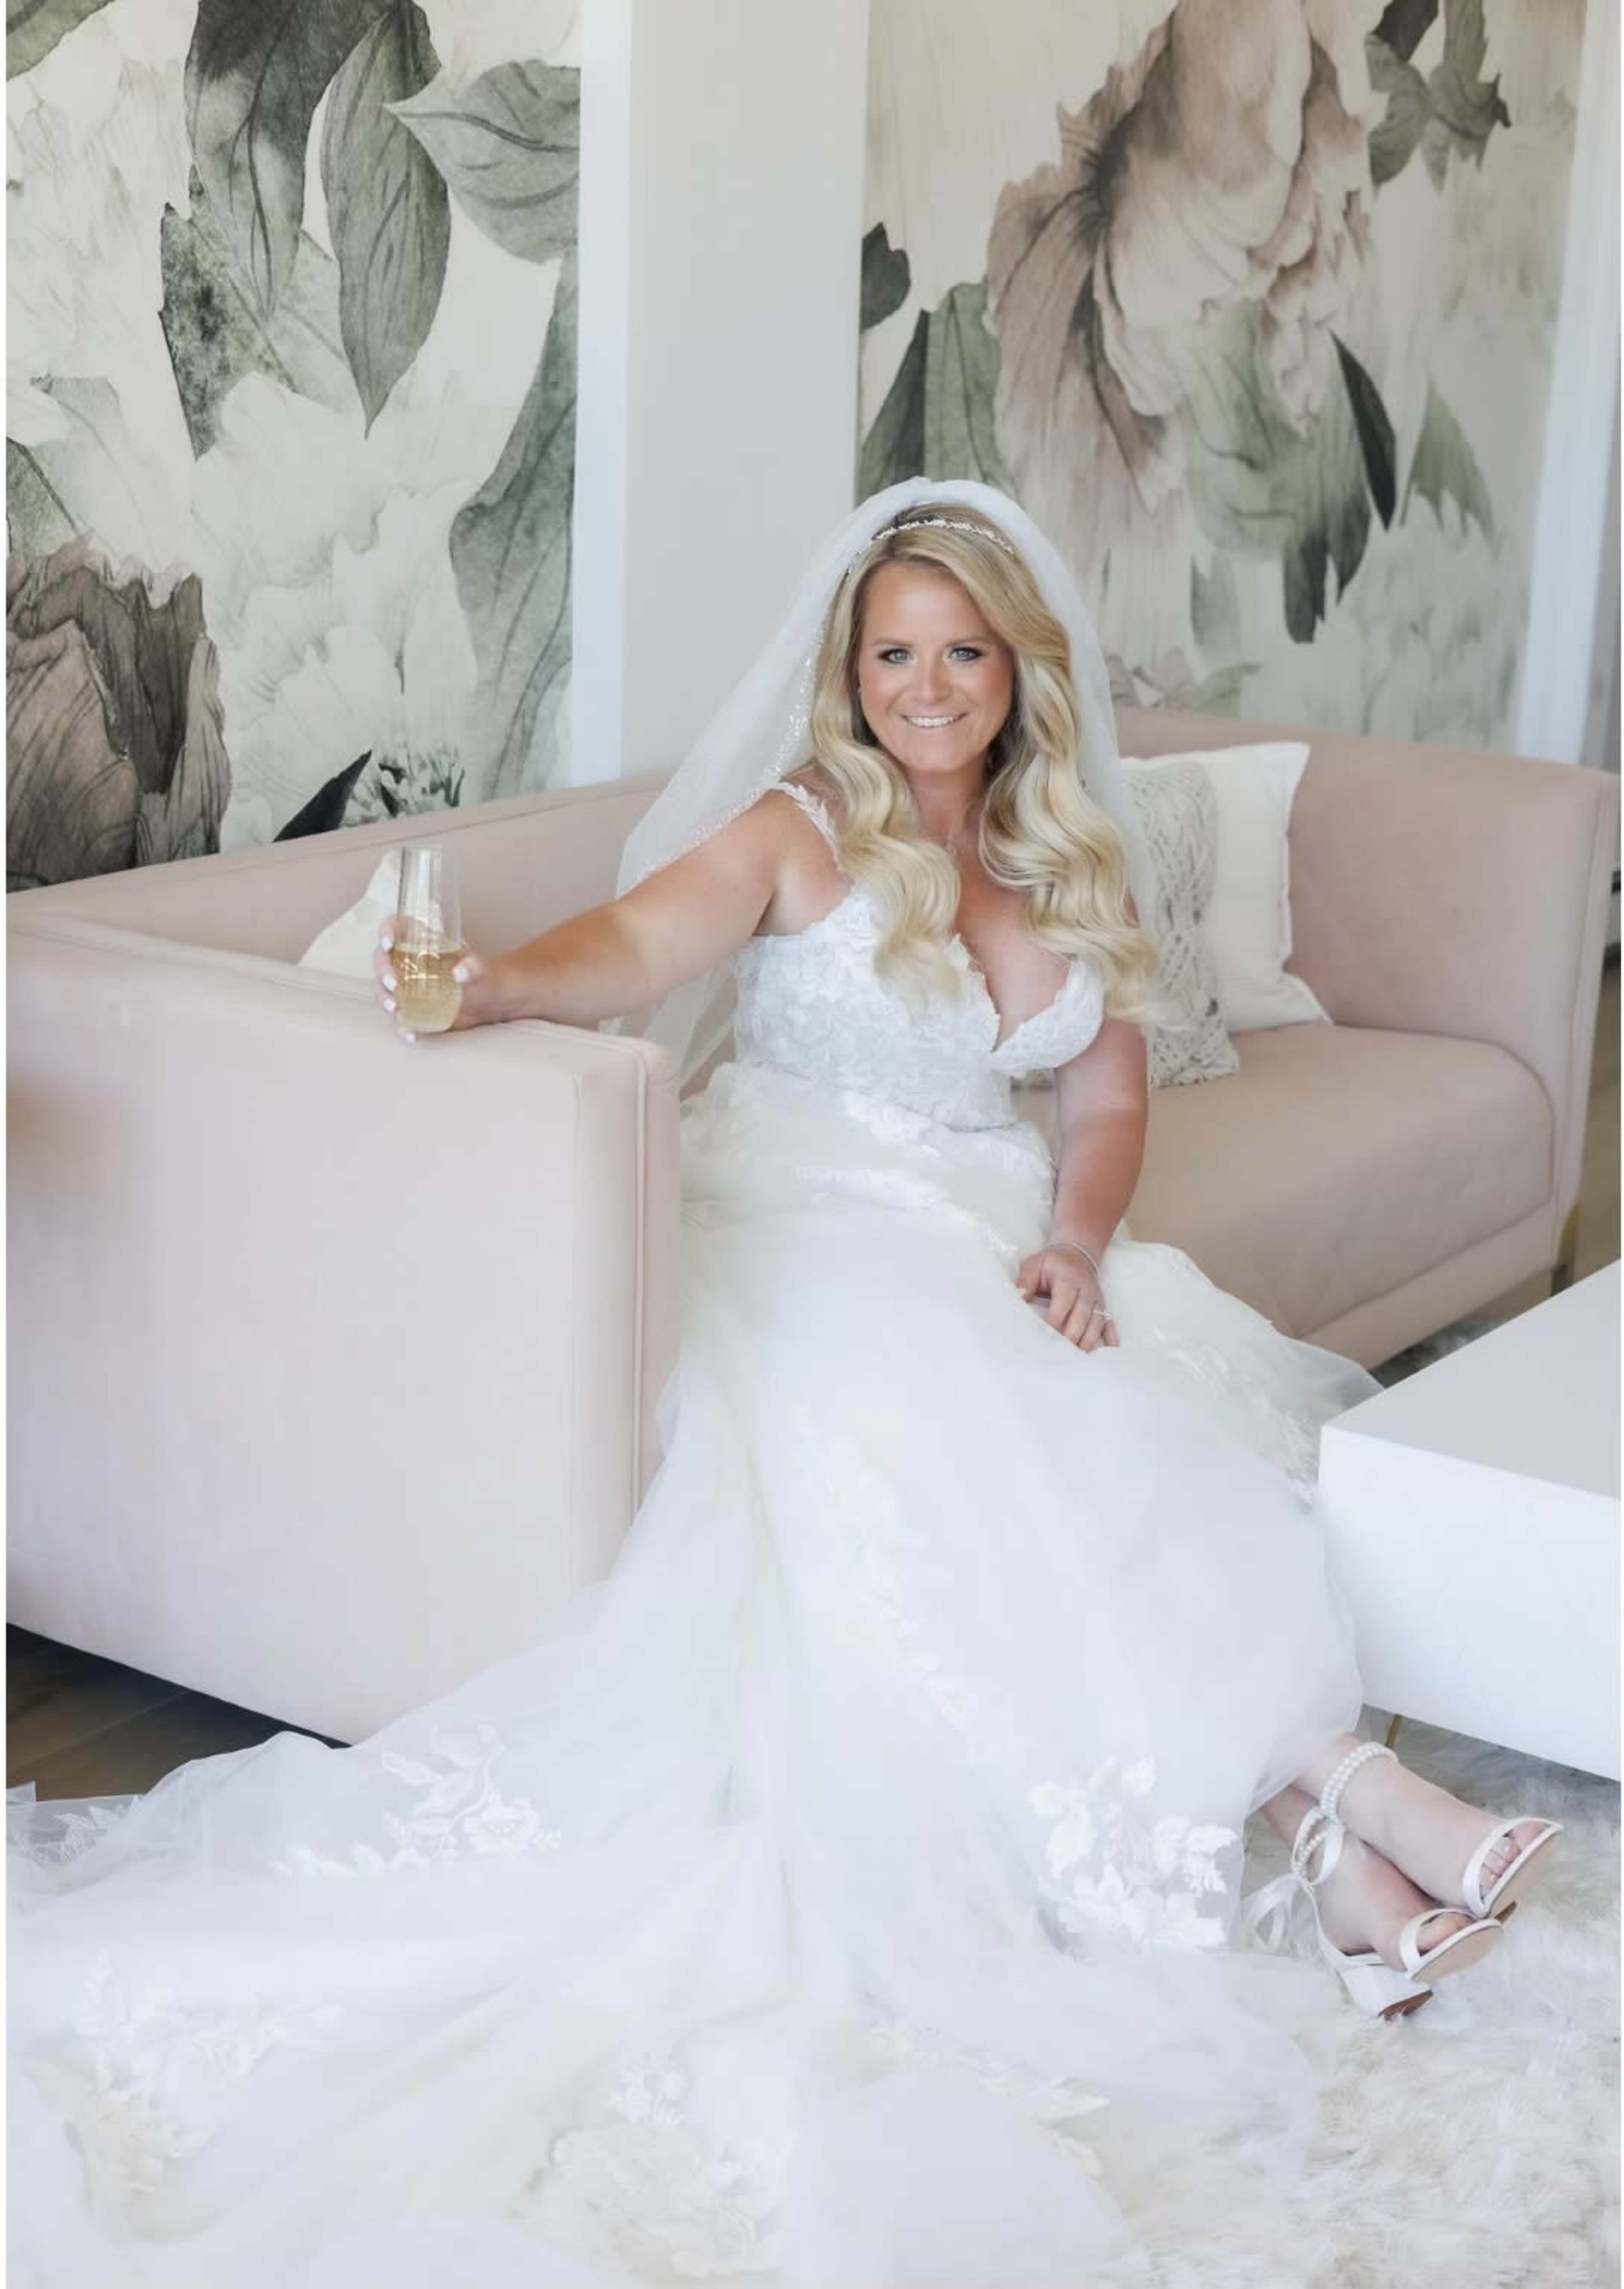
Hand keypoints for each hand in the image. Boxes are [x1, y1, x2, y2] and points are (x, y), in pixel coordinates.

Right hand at [373, 924, 496, 1040]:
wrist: (489, 1001)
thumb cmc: (483, 976)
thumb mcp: (481, 969)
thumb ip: (474, 968)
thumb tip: (460, 973)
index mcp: (422, 942)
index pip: (397, 927)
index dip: (387, 930)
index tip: (389, 944)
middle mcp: (409, 961)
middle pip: (382, 960)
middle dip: (383, 971)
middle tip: (394, 985)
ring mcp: (408, 985)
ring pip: (383, 988)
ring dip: (383, 997)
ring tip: (395, 1008)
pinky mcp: (413, 1006)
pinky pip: (399, 1016)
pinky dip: (402, 1026)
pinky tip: (412, 1034)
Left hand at [1015, 1242, 1118, 1351]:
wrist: (1077, 1255)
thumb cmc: (1052, 1264)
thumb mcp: (1035, 1265)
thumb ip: (1026, 1281)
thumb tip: (1020, 1297)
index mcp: (1069, 1280)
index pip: (1063, 1303)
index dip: (1054, 1320)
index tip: (1044, 1335)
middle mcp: (1087, 1292)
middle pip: (1082, 1317)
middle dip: (1071, 1337)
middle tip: (1059, 1354)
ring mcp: (1097, 1301)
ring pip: (1096, 1324)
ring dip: (1088, 1342)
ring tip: (1076, 1359)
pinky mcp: (1103, 1308)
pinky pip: (1109, 1324)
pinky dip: (1111, 1338)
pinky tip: (1110, 1352)